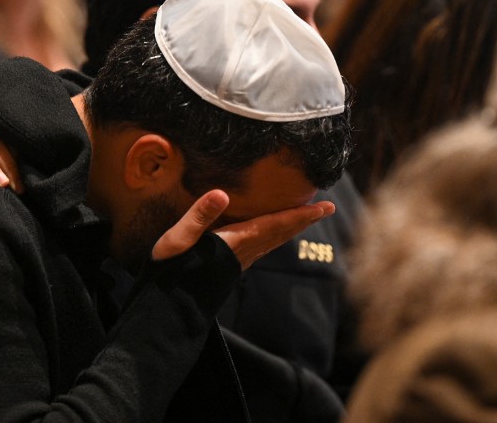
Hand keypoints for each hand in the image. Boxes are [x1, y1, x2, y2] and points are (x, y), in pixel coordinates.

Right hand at [151, 191, 333, 269]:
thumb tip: (221, 193)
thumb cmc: (171, 268)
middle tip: (328, 209)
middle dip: (303, 221)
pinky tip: (274, 234)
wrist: (168, 303)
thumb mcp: (179, 237)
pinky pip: (264, 247)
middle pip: (280, 234)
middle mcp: (243, 252)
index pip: (274, 225)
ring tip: (307, 217)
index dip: (299, 216)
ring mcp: (240, 261)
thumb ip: (200, 215)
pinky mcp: (233, 265)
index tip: (323, 207)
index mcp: (235, 241)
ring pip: (274, 242)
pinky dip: (277, 236)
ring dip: (292, 228)